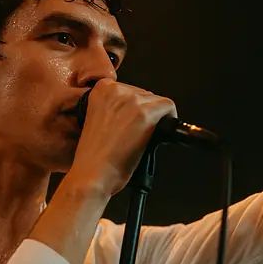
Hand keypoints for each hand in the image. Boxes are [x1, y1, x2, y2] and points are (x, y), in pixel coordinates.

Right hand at [67, 79, 177, 195]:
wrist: (92, 174)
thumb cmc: (93, 156)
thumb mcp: (96, 120)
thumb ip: (114, 108)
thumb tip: (134, 111)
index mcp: (101, 89)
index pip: (130, 89)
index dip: (134, 107)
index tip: (132, 120)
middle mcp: (116, 90)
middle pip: (145, 95)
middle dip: (145, 113)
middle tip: (136, 134)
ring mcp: (132, 101)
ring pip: (157, 102)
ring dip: (155, 119)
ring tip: (142, 138)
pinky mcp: (146, 114)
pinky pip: (168, 107)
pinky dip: (169, 119)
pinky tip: (159, 134)